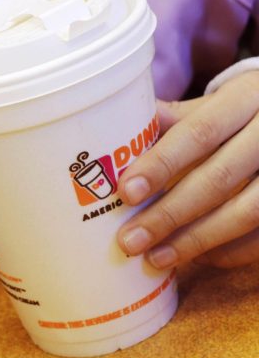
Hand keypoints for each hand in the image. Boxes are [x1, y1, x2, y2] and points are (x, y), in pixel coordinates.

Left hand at [116, 71, 258, 269]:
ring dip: (196, 240)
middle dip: (169, 214)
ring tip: (155, 258)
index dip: (162, 164)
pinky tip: (196, 259)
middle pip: (219, 178)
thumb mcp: (211, 105)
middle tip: (130, 240)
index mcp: (244, 98)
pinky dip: (230, 252)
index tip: (126, 193)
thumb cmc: (236, 115)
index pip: (200, 132)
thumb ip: (170, 119)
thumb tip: (112, 131)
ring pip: (247, 212)